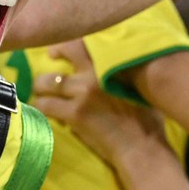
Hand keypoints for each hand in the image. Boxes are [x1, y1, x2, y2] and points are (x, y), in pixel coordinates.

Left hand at [32, 41, 167, 168]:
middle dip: (53, 57)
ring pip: (46, 82)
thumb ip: (123, 74)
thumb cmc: (147, 120)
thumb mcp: (139, 87)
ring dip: (41, 89)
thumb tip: (114, 69)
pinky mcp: (74, 113)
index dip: (67, 45)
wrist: (142, 147)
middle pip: (63, 53)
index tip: (59, 52)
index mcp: (113, 63)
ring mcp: (83, 92)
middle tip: (46, 69)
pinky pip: (45, 105)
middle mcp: (96, 72)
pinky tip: (45, 113)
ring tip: (43, 95)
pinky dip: (42, 108)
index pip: (84, 42)